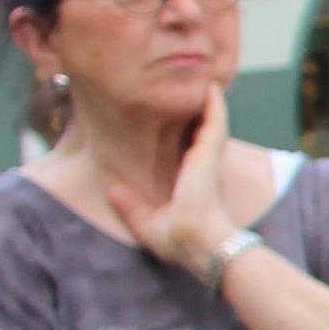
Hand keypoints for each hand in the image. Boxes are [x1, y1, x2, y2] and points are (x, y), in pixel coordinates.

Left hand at [108, 86, 239, 280]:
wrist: (198, 244)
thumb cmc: (179, 241)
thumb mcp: (146, 222)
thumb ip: (131, 206)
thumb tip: (113, 190)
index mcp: (190, 184)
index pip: (188, 156)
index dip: (185, 139)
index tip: (175, 125)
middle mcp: (201, 169)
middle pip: (201, 135)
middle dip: (199, 117)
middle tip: (192, 97)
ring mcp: (207, 159)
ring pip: (210, 124)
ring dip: (209, 106)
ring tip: (206, 85)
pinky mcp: (209, 152)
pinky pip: (214, 121)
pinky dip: (214, 105)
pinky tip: (211, 88)